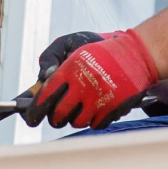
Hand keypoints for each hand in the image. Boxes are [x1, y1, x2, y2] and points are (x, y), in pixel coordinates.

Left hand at [25, 28, 158, 129]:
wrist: (137, 53)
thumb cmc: (101, 49)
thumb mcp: (72, 43)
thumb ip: (51, 59)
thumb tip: (41, 83)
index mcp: (71, 67)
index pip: (46, 95)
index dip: (35, 109)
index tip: (31, 117)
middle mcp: (84, 84)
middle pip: (58, 115)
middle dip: (55, 117)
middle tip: (57, 114)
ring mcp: (100, 98)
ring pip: (76, 122)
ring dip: (75, 117)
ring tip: (81, 105)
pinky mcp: (114, 108)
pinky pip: (95, 125)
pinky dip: (93, 119)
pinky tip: (96, 107)